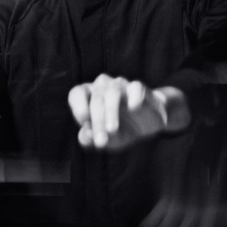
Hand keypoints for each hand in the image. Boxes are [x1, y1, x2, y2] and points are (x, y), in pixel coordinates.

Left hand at [67, 75, 187, 149]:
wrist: (148, 128)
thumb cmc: (120, 131)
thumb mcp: (105, 140)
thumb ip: (90, 139)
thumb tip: (85, 134)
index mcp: (89, 96)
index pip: (77, 93)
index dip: (78, 107)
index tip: (84, 122)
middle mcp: (102, 86)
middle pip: (96, 98)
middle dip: (97, 121)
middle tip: (101, 141)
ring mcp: (121, 85)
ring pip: (113, 92)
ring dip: (111, 111)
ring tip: (112, 130)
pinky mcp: (138, 87)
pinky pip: (135, 87)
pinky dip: (134, 97)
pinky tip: (133, 108)